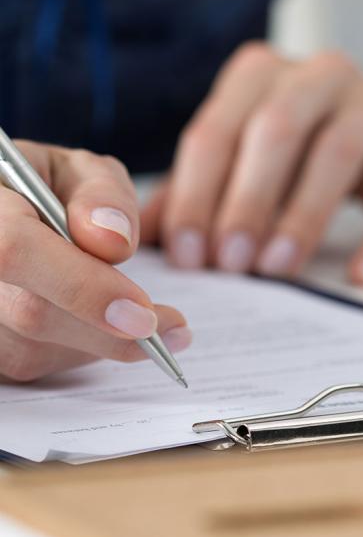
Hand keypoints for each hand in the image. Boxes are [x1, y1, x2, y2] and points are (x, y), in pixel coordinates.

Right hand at [0, 142, 189, 382]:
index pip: (17, 250)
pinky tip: (94, 324)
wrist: (8, 218)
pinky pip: (36, 364)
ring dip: (98, 338)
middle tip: (172, 330)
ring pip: (36, 349)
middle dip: (109, 328)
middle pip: (31, 314)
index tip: (143, 314)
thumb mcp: (78, 172)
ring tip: (134, 314)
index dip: (82, 286)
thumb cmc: (45, 191)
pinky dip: (79, 348)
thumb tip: (113, 242)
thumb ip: (102, 194)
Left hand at [142, 43, 362, 284]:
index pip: (216, 131)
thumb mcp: (249, 159)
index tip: (188, 256)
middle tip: (229, 263)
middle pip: (274, 130)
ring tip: (279, 268)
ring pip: (336, 152)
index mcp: (261, 75)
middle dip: (246, 200)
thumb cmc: (310, 151)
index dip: (196, 194)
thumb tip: (139, 238)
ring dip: (303, 215)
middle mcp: (318, 75)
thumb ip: (196, 191)